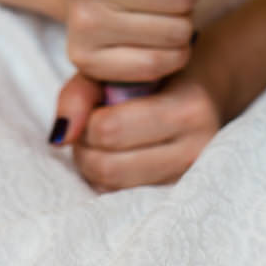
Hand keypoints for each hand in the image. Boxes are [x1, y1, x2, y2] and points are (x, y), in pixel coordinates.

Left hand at [50, 38, 230, 189]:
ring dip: (92, 164)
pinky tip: (114, 154)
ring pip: (113, 187)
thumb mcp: (122, 68)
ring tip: (99, 139)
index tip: (92, 104)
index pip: (110, 129)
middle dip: (84, 146)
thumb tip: (59, 136)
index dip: (87, 119)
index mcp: (189, 108)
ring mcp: (191, 176)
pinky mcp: (179, 191)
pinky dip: (107, 179)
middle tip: (87, 125)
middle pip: (108, 165)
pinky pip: (123, 197)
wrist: (207, 88)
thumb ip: (82, 92)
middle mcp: (197, 147)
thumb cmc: (157, 72)